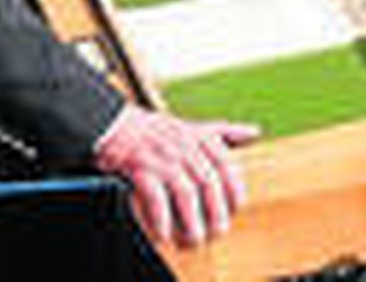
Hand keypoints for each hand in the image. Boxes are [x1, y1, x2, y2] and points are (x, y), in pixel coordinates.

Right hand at [92, 105, 259, 246]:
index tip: (234, 210)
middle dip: (215, 214)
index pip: (226, 166)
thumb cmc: (154, 132)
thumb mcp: (191, 127)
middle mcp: (182, 144)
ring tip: (192, 240)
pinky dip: (161, 219)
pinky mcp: (139, 166)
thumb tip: (254, 132)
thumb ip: (222, 133)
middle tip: (216, 234)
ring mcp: (161, 155)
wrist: (112, 125)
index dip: (234, 191)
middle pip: (208, 184)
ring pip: (186, 194)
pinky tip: (163, 233)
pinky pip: (156, 197)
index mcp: (198, 135)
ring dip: (191, 222)